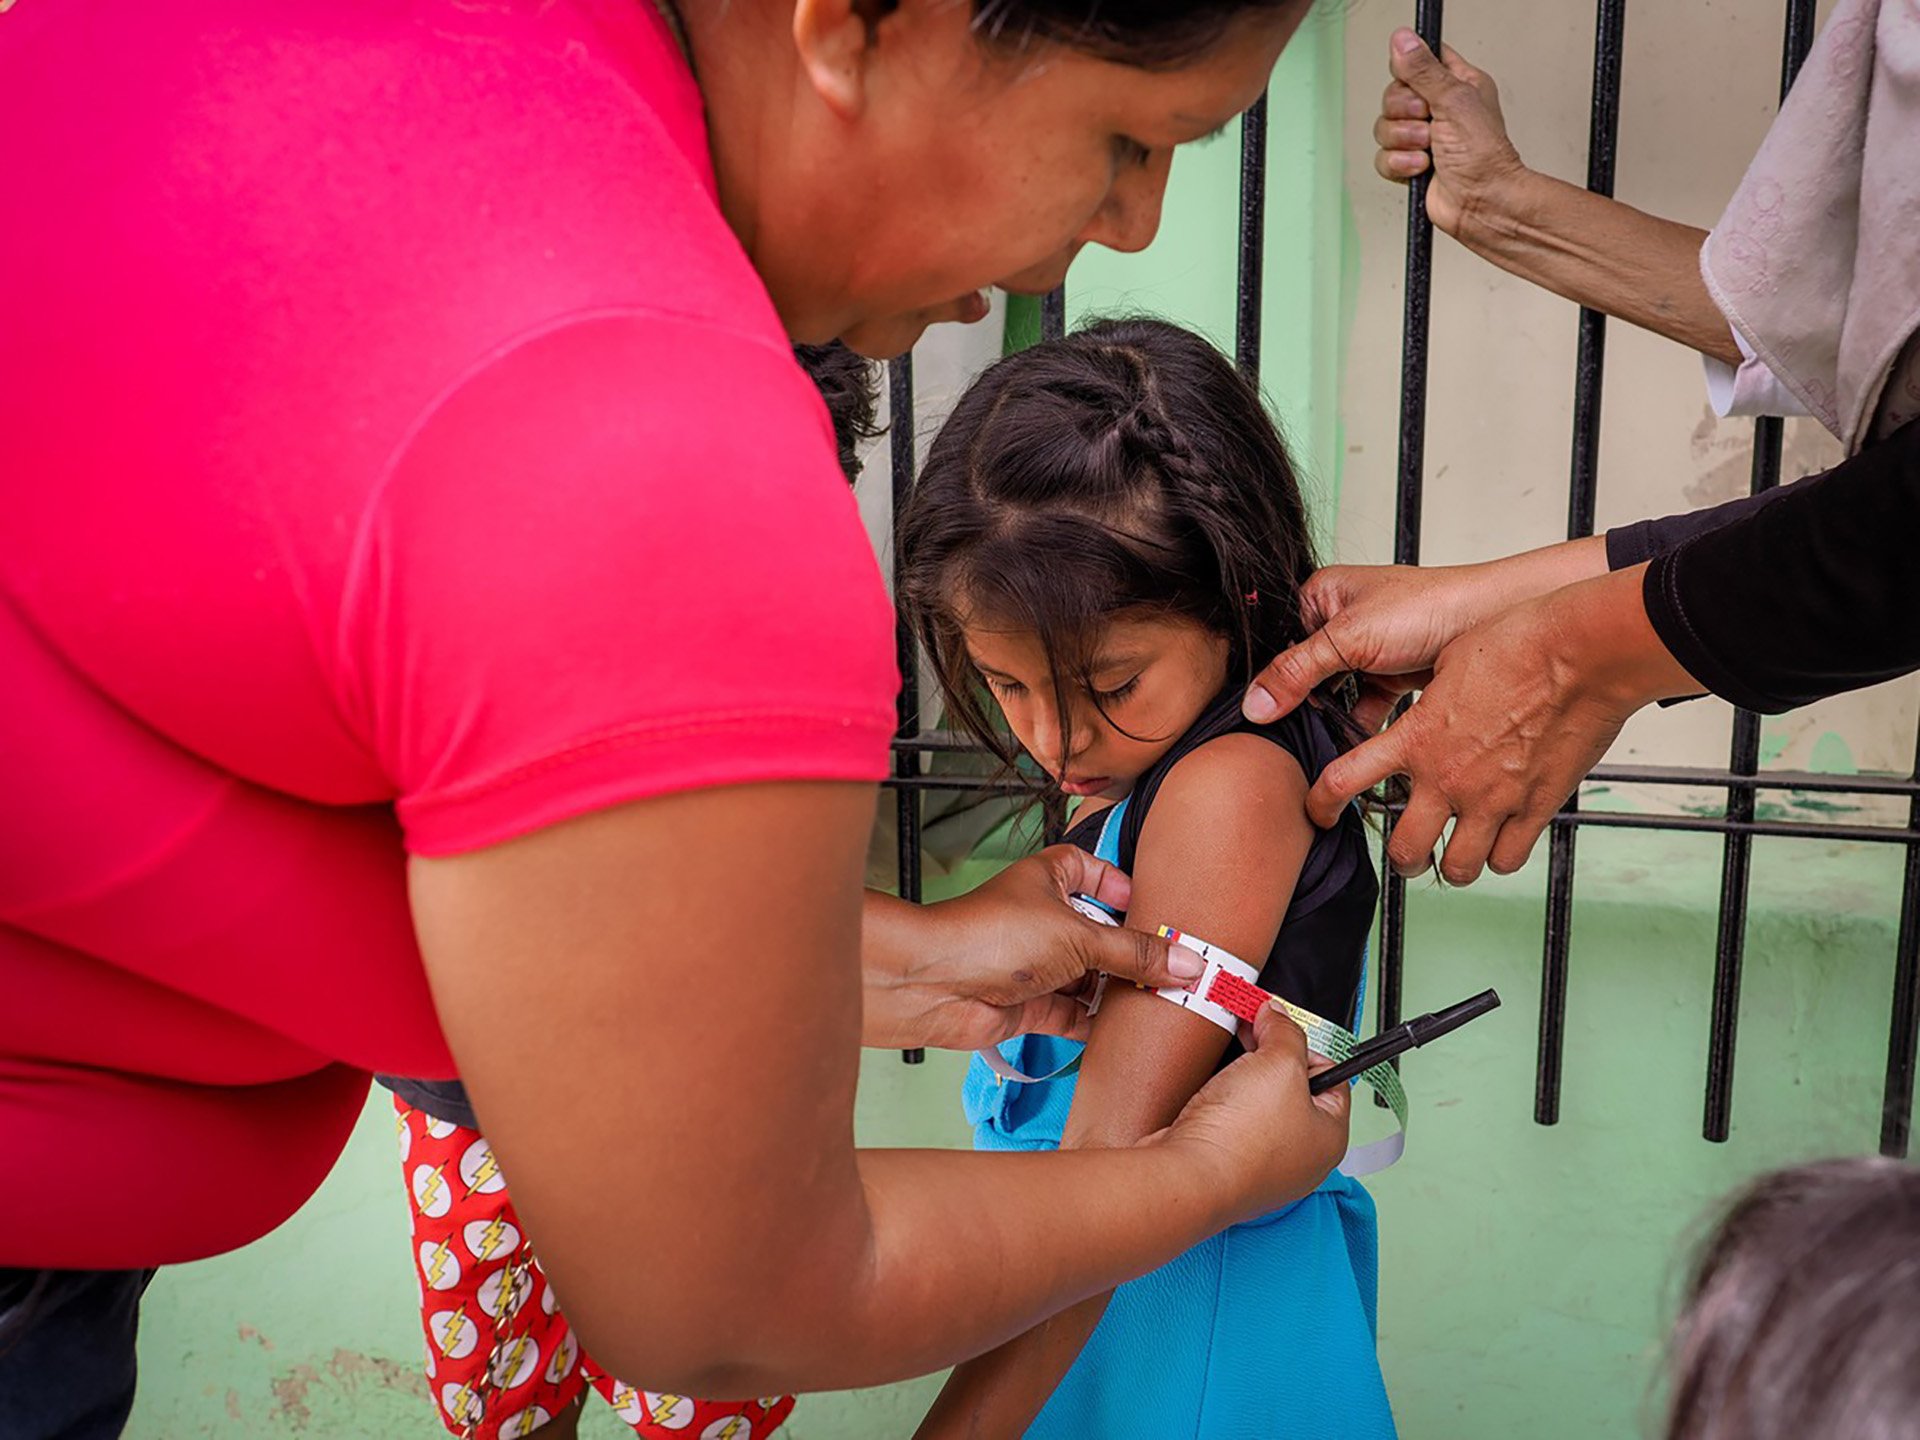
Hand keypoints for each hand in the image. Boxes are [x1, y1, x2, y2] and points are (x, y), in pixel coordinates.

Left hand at [870, 846, 1205, 1050]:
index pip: (1096, 873)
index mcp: (1050, 879)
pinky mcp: (1030, 1004)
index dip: (1124, 889)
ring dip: (1118, 991)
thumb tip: (1189, 963)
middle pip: (1100, 933)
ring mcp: (1037, 964)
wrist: (934, 985)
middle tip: (1178, 968)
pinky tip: (1128, 1029)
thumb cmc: (992, 936)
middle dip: (1132, 952)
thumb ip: (1136, 954)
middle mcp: (1044, 920)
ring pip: (1089, 977)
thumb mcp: (1080, 936)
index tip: (1158, 910)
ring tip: (1164, 1002)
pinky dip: (1097, 1022)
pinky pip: (1073, 1014)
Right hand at [1153, 1006, 1349, 1221]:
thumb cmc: (1242, 1138)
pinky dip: (1222, 1103)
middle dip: (1269, 1058)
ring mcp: (1263, 1165)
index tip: (1280, 1024)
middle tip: (1251, 1032)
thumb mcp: (1279, 1062)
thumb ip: (1284, 1032)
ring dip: (1243, 1079)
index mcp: (1329, 1137)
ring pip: (1259, 1106)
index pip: (1332, 1077)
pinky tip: (1211, 1089)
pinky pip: (1232, 1124)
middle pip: (1293, 1090)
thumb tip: (1279, 1016)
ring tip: (1229, 1060)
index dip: (1305, 1045)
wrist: (1188, 1175)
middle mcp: (1301, 1157)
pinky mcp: (1228, 1166)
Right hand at [1243, 563, 1493, 732]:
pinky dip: (1360, 729)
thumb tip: (1255, 704)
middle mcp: (1340, 623)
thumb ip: (1298, 673)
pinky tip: (1355, 748)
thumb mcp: (1349, 639)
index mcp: (1320, 597)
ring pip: (1334, 696)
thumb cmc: (1428, 606)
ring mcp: (1367, 652)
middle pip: (1304, 674)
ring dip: (1333, 720)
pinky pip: (1363, 709)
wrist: (1493, 619)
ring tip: (1323, 747)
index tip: (1263, 716)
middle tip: (1293, 738)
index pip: (1278, 645)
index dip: (1271, 681)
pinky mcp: (1391, 677)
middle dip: (1303, 705)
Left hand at [1285, 565, 1696, 882]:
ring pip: (1457, 867)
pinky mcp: (1536, 808)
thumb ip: (1426, 695)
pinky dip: (1499, 857)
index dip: (1321, 806)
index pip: (1344, 782)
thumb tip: (1423, 697)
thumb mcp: (1447, 661)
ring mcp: (1492, 799)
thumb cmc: (1519, 643)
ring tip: (1454, 853)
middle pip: (1404, 848)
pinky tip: (1499, 842)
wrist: (1580, 653)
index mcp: (1415, 738)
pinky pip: (1507, 859)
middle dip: (1401, 857)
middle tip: (1407, 853)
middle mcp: (1447, 778)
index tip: (1318, 814)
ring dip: (1451, 865)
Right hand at [1374, 29, 1526, 240]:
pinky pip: (1383, 157)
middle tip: (1428, 121)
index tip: (1420, 87)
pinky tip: (1421, 167)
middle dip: (1405, 113)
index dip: (1411, 71)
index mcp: (1457, 84)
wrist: (1482, 203)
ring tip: (1428, 149)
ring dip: (1404, 140)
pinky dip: (1399, 164)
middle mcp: (1438, 108)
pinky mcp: (1409, 164)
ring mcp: (1422, 138)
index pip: (1420, 61)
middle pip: (1393, 95)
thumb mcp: (1454, 100)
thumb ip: (1423, 70)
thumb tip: (1402, 40)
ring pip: (1385, 127)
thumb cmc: (1485, 158)